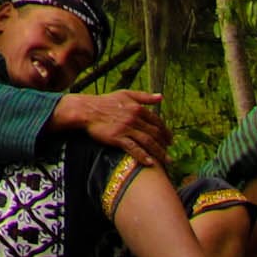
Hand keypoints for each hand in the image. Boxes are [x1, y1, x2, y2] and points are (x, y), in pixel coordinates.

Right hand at [52, 88, 169, 169]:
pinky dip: (143, 156)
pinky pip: (133, 148)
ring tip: (166, 161)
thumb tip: (161, 97)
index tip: (170, 140)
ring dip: (159, 153)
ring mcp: (126, 128)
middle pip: (155, 133)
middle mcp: (134, 118)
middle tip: (170, 154)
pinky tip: (150, 163)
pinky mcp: (117, 138)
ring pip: (147, 142)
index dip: (166, 132)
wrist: (86, 110)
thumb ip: (144, 97)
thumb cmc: (105, 101)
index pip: (157, 121)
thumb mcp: (125, 94)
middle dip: (165, 145)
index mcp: (137, 108)